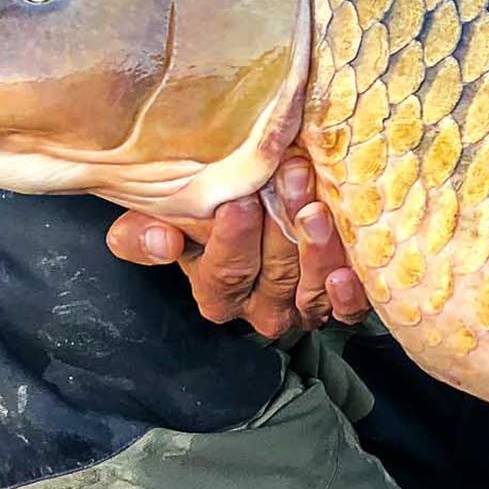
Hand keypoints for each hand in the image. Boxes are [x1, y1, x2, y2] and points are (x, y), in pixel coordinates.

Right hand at [105, 154, 370, 337]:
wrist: (263, 201)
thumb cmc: (211, 207)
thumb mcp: (164, 216)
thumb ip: (141, 233)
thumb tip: (161, 240)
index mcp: (216, 292)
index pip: (225, 273)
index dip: (231, 241)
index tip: (238, 203)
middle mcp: (260, 307)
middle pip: (274, 276)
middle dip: (283, 227)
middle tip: (292, 177)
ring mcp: (302, 307)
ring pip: (309, 291)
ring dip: (315, 251)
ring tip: (316, 210)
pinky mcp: (340, 303)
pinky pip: (346, 311)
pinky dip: (347, 295)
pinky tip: (344, 273)